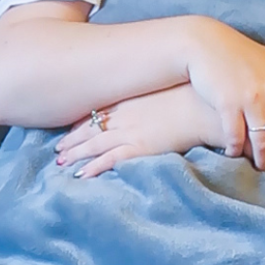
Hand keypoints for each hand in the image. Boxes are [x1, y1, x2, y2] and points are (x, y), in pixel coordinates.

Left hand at [54, 83, 218, 177]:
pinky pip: (109, 159)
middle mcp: (125, 114)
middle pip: (91, 127)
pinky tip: (80, 174)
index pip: (99, 111)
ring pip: (94, 144)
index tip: (70, 128)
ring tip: (60, 161)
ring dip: (75, 153)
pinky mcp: (139, 147)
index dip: (83, 121)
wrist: (207, 106)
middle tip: (57, 148)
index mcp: (132, 99)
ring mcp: (131, 131)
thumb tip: (154, 104)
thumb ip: (156, 97)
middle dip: (72, 138)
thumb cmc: (195, 96)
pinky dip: (93, 167)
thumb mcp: (170, 89)